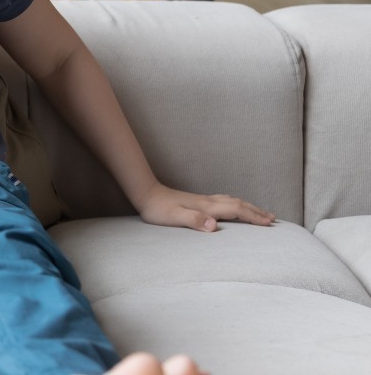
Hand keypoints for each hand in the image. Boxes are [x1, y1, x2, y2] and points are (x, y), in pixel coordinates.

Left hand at [134, 182, 275, 231]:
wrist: (146, 193)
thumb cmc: (158, 209)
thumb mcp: (174, 217)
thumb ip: (193, 220)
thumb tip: (213, 226)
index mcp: (206, 206)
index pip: (236, 210)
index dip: (253, 217)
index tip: (270, 223)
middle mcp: (208, 201)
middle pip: (238, 204)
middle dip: (256, 211)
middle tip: (274, 219)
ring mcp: (203, 199)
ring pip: (232, 201)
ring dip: (248, 207)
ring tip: (261, 213)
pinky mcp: (198, 201)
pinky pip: (224, 201)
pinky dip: (236, 204)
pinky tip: (234, 207)